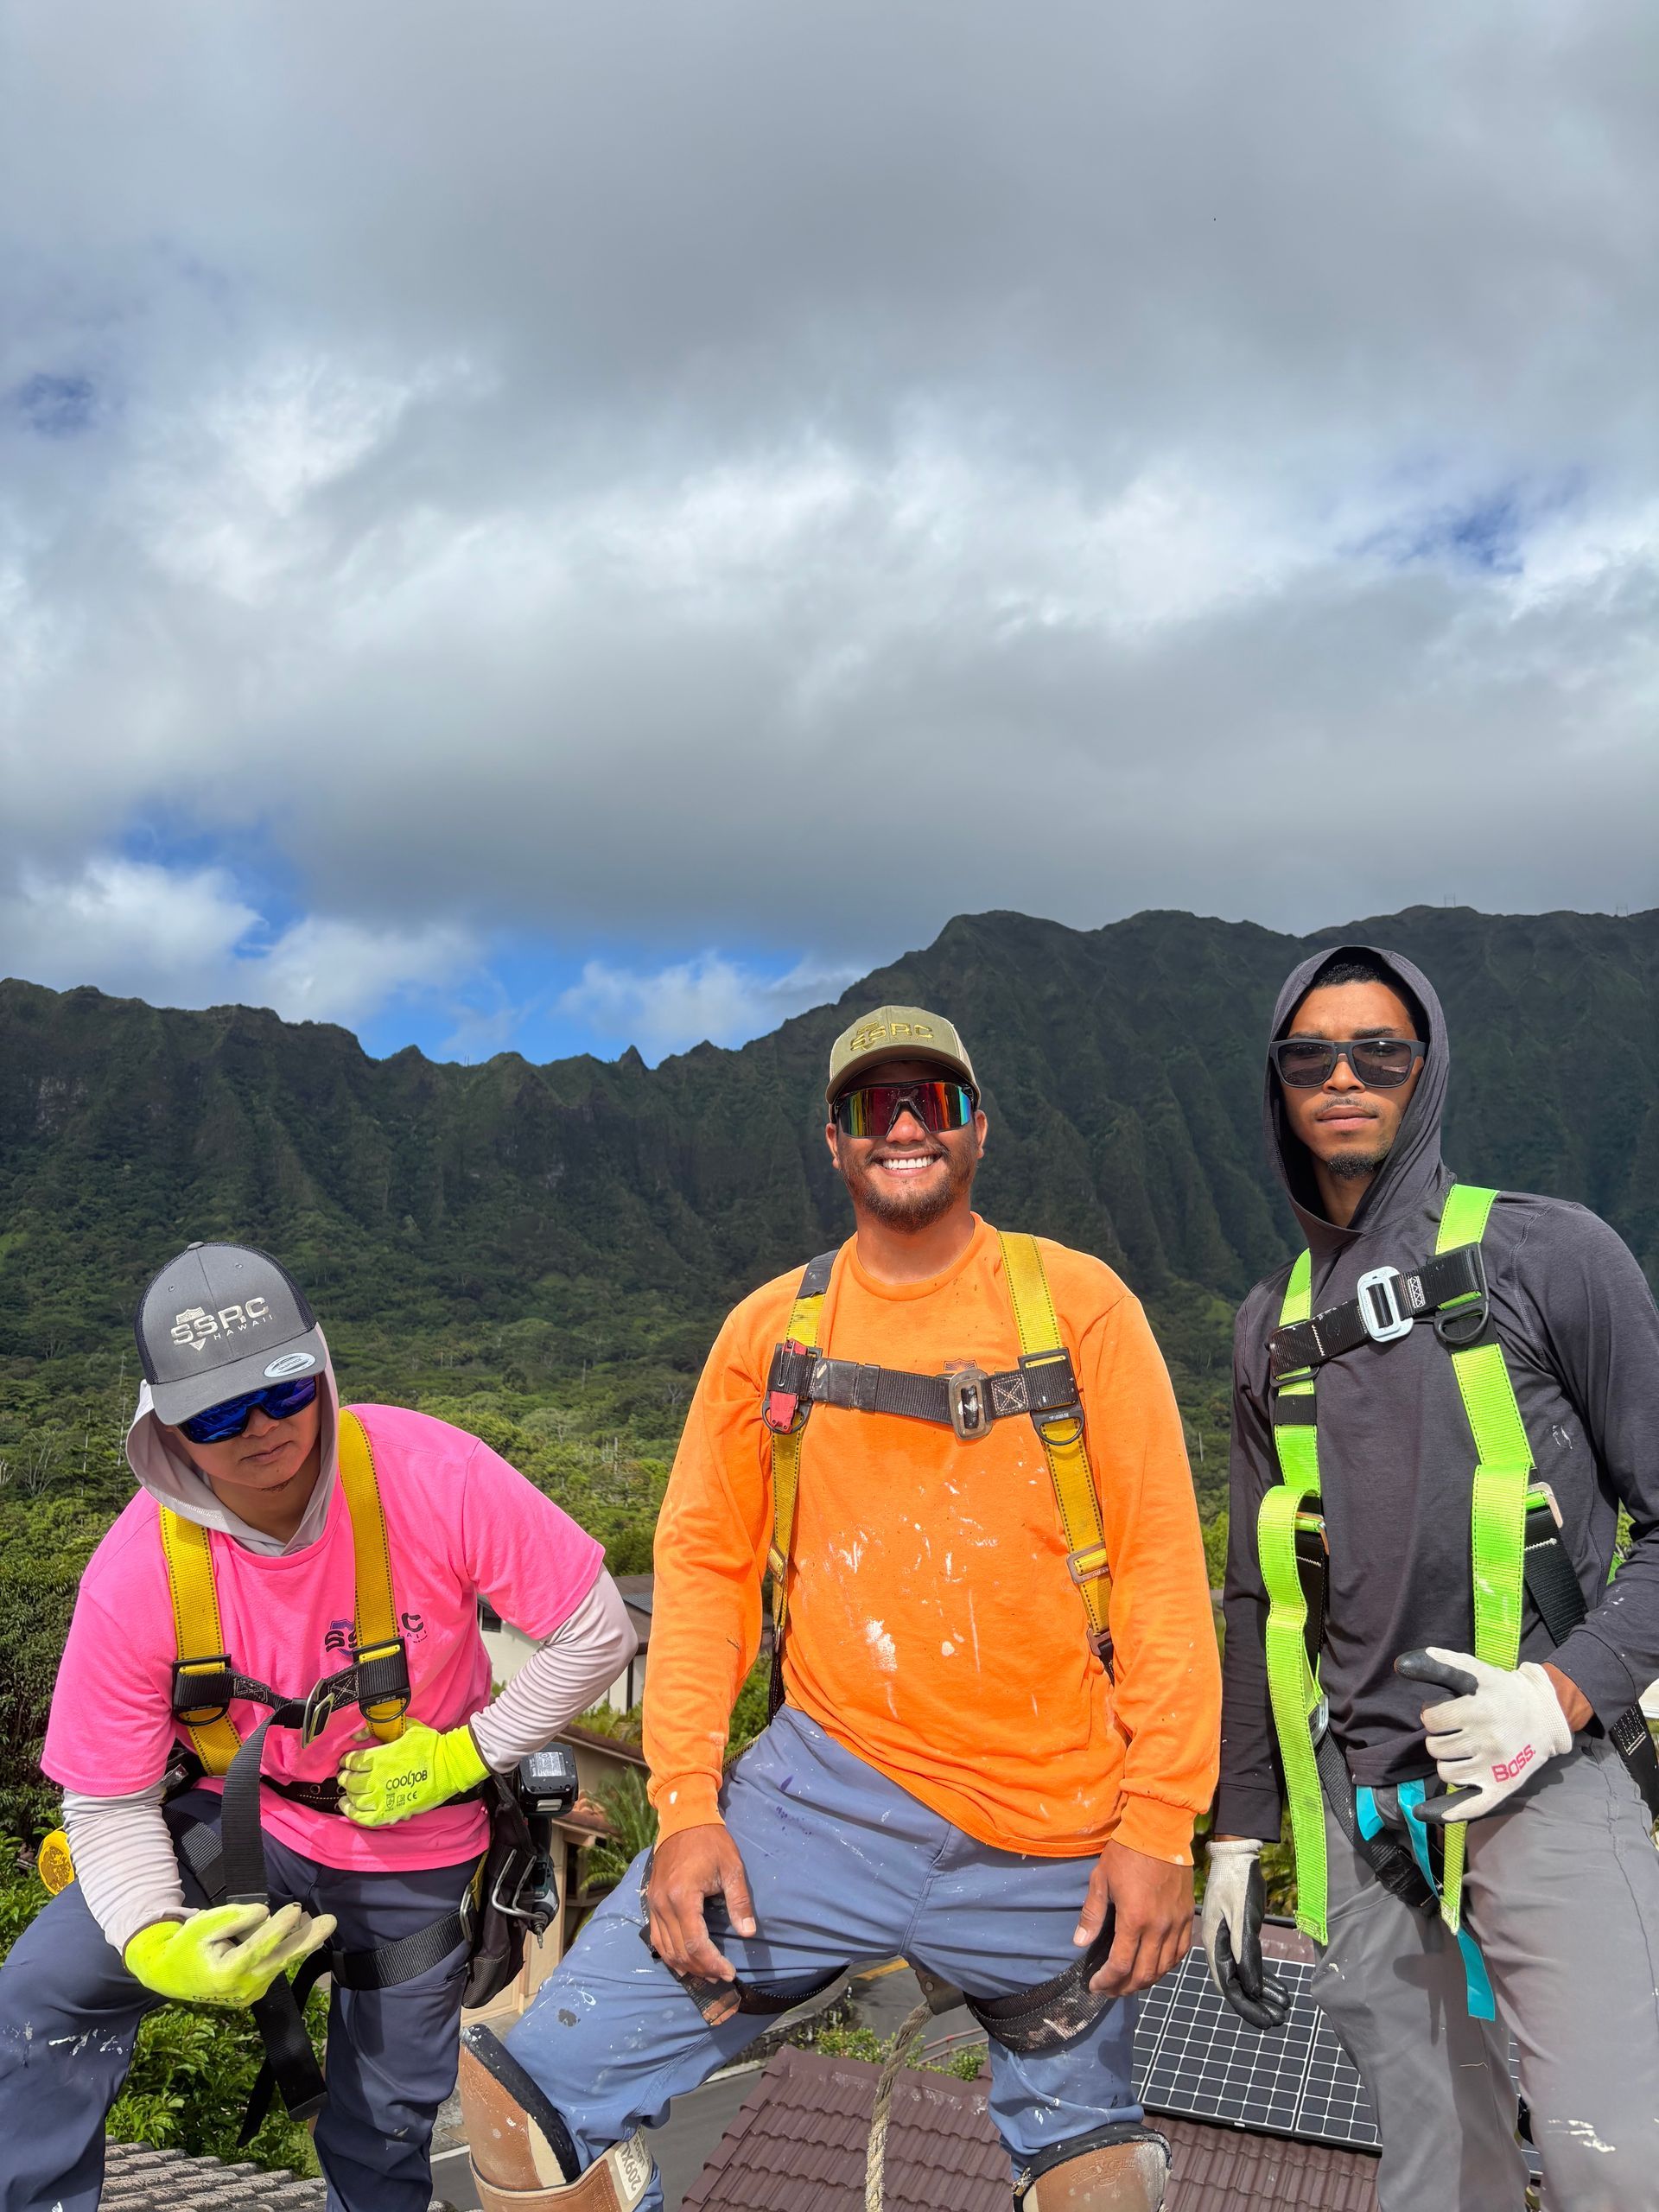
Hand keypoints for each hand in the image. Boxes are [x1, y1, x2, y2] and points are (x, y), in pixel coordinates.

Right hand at [124, 1901, 335, 2007]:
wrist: (169, 1975)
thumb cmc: (185, 1946)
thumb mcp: (203, 1926)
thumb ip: (233, 1918)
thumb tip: (264, 1912)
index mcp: (226, 1973)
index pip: (260, 1947)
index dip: (279, 1928)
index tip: (295, 1909)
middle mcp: (242, 1988)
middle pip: (280, 1960)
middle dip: (307, 1940)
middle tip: (330, 1921)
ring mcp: (249, 1994)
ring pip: (279, 1963)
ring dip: (299, 1942)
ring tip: (319, 1921)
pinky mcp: (252, 1993)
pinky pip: (273, 1968)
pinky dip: (285, 1950)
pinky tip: (298, 1931)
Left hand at [339, 1718, 489, 1826]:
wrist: (450, 1767)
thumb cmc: (432, 1746)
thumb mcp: (408, 1728)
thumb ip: (383, 1729)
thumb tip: (360, 1732)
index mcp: (380, 1757)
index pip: (353, 1761)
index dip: (347, 1761)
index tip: (346, 1761)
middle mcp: (377, 1778)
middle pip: (350, 1780)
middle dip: (345, 1777)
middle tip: (346, 1776)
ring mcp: (383, 1797)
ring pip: (355, 1799)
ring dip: (348, 1795)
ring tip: (346, 1793)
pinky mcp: (391, 1811)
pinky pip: (365, 1817)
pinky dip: (353, 1814)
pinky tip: (349, 1809)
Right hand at [644, 1824, 756, 1985]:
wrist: (683, 1818)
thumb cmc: (711, 1842)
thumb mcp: (732, 1868)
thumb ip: (739, 1902)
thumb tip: (748, 1933)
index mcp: (683, 1897)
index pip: (696, 1944)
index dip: (713, 1963)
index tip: (730, 1972)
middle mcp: (663, 1904)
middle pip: (680, 1951)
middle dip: (702, 1969)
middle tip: (721, 1977)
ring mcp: (653, 1904)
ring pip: (665, 1948)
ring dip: (685, 1966)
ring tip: (705, 1975)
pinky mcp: (651, 1902)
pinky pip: (657, 1937)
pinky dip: (670, 1954)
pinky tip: (683, 1962)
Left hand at [1075, 1839, 1192, 1995]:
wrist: (1160, 1830)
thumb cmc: (1126, 1852)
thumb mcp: (1101, 1880)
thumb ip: (1092, 1914)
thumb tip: (1080, 1942)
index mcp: (1134, 1919)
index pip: (1121, 1965)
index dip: (1107, 1981)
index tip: (1095, 1986)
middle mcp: (1158, 1927)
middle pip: (1143, 1973)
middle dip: (1124, 1987)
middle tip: (1110, 1990)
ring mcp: (1176, 1924)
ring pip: (1164, 1967)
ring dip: (1145, 1981)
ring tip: (1129, 1983)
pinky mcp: (1187, 1917)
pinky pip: (1179, 1952)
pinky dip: (1166, 1966)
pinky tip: (1154, 1967)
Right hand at [1200, 1837, 1289, 2030]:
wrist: (1235, 1854)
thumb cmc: (1237, 1882)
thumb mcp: (1243, 1917)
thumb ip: (1246, 1953)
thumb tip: (1252, 1988)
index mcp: (1216, 1945)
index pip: (1230, 1986)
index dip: (1248, 2008)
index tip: (1267, 2022)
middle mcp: (1219, 1947)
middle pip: (1236, 1985)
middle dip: (1257, 2005)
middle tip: (1279, 2020)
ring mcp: (1228, 1940)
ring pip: (1244, 1976)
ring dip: (1262, 1993)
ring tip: (1283, 2007)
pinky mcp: (1238, 1934)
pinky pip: (1250, 1963)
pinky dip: (1263, 1977)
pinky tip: (1278, 1988)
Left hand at [1395, 1648, 1573, 1821]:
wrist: (1546, 1715)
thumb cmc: (1504, 1691)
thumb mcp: (1476, 1669)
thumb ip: (1440, 1663)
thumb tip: (1401, 1664)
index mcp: (1478, 1709)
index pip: (1431, 1718)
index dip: (1433, 1713)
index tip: (1445, 1711)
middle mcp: (1486, 1739)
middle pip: (1435, 1746)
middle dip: (1440, 1737)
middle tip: (1457, 1731)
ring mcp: (1494, 1767)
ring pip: (1445, 1772)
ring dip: (1447, 1761)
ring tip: (1463, 1749)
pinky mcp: (1502, 1787)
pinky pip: (1469, 1806)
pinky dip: (1445, 1810)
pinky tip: (1423, 1812)